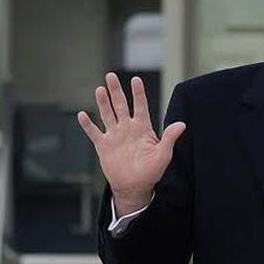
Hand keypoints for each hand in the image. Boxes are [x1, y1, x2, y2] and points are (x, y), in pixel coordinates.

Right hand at [77, 73, 185, 214]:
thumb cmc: (151, 171)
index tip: (135, 79)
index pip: (140, 106)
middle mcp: (127, 128)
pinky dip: (88, 125)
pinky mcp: (103, 146)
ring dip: (102, 102)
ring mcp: (114, 136)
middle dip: (115, 91)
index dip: (137, 93)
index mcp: (142, 128)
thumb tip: (182, 124)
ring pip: (107, 115)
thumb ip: (170, 138)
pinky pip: (94, 133)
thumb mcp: (163, 154)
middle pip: (120, 105)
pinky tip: (82, 115)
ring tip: (99, 89)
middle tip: (110, 76)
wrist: (135, 187)